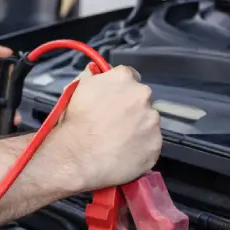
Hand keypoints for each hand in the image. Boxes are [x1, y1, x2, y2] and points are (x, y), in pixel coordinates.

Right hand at [51, 66, 161, 191]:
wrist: (77, 158)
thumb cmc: (74, 124)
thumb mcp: (75, 90)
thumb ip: (91, 76)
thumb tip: (97, 71)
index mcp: (123, 79)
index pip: (129, 75)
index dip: (120, 88)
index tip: (113, 98)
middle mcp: (142, 96)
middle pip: (141, 99)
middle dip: (130, 108)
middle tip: (112, 122)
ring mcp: (152, 122)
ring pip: (148, 122)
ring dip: (137, 128)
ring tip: (116, 140)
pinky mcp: (156, 145)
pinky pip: (150, 144)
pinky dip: (139, 148)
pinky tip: (122, 152)